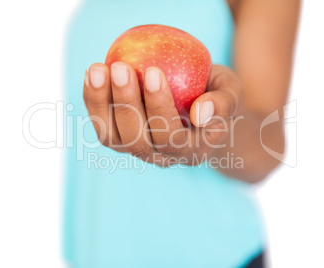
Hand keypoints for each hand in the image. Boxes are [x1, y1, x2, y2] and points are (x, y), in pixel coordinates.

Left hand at [83, 62, 243, 166]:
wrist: (200, 107)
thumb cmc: (216, 95)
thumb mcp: (232, 93)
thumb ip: (223, 103)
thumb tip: (200, 112)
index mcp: (192, 151)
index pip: (171, 137)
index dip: (159, 107)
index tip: (154, 71)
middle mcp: (163, 157)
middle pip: (137, 141)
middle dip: (126, 103)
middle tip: (120, 67)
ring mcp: (139, 150)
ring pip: (112, 137)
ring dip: (101, 103)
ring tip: (97, 69)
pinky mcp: (121, 138)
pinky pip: (102, 125)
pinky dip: (93, 101)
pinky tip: (92, 75)